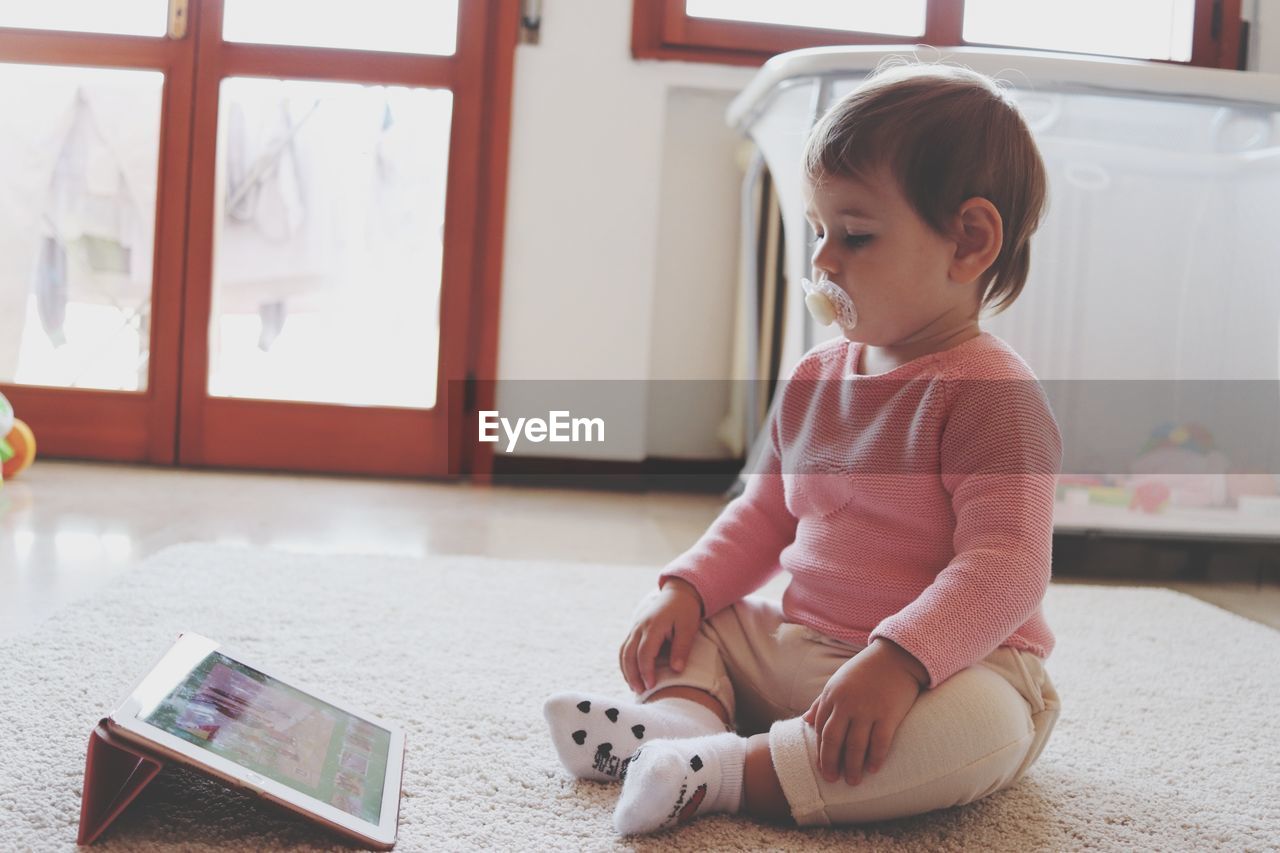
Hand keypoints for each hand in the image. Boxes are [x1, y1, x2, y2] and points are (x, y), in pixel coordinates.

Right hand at [619, 577, 703, 692]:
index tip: (651, 686)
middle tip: (640, 691)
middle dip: (632, 675)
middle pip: (629, 654)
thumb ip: (681, 648)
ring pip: (623, 652)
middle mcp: (640, 627)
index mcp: (653, 626)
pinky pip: (625, 648)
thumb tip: (676, 670)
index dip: (646, 671)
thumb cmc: (686, 611)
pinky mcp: (634, 630)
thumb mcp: (688, 628)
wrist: (678, 593)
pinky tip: (631, 675)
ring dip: (626, 670)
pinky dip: (625, 663)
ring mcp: (635, 628)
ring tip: (634, 687)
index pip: (644, 653)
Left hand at [802, 639, 926, 785]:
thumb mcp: (838, 681)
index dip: (820, 751)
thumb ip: (821, 702)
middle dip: (830, 763)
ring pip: (855, 746)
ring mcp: (868, 709)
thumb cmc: (865, 670)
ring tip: (853, 781)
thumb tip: (805, 721)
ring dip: (853, 767)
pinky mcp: (888, 714)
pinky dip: (875, 758)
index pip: (821, 729)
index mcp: (832, 696)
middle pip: (833, 740)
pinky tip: (873, 769)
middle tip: (832, 780)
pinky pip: (879, 742)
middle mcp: (847, 704)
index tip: (822, 768)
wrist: (896, 656)